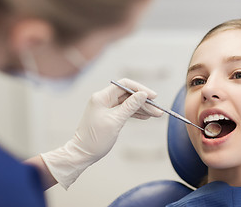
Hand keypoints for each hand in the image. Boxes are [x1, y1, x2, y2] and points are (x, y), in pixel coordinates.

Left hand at [40, 78, 162, 188]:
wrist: (82, 154)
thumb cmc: (95, 139)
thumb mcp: (115, 121)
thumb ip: (130, 106)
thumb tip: (143, 94)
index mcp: (102, 97)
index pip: (125, 85)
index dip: (140, 89)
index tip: (153, 96)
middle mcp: (104, 99)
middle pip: (128, 95)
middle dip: (144, 102)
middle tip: (158, 110)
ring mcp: (106, 107)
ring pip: (128, 103)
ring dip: (142, 108)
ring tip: (156, 114)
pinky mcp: (109, 115)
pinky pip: (125, 110)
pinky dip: (135, 113)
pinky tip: (146, 116)